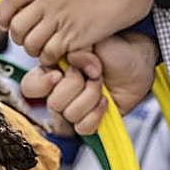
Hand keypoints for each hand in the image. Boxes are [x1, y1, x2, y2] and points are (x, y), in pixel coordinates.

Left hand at [0, 0, 169, 64]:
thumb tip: (24, 7)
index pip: (8, 2)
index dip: (3, 18)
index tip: (9, 25)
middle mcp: (47, 1)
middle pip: (16, 28)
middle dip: (22, 39)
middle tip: (35, 40)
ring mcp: (60, 18)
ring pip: (31, 45)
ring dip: (38, 51)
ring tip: (51, 48)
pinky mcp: (73, 35)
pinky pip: (49, 54)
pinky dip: (52, 59)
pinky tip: (63, 54)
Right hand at [19, 32, 157, 134]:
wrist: (139, 61)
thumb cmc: (115, 49)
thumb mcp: (92, 41)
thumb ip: (76, 49)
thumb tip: (71, 61)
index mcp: (54, 71)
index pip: (30, 87)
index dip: (42, 83)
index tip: (58, 73)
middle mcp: (61, 91)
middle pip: (53, 103)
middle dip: (76, 85)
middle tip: (90, 72)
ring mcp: (75, 107)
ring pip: (70, 114)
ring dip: (90, 96)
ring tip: (101, 83)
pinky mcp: (90, 120)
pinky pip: (83, 128)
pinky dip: (96, 114)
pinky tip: (105, 101)